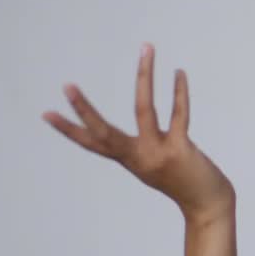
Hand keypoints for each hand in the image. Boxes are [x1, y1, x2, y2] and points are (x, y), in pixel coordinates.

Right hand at [43, 43, 235, 221]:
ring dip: (145, 76)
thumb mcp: (155, 165)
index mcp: (129, 160)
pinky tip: (179, 72)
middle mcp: (138, 158)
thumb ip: (143, 147)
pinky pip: (179, 114)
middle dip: (84, 109)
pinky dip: (179, 92)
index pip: (92, 143)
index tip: (46, 113)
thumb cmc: (183, 182)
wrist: (208, 206)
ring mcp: (158, 154)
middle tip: (67, 85)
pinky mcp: (180, 150)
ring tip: (146, 48)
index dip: (69, 129)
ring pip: (144, 109)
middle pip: (104, 132)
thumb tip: (143, 120)